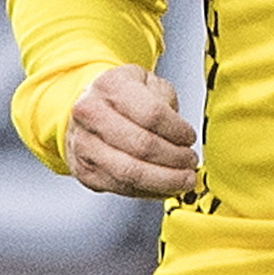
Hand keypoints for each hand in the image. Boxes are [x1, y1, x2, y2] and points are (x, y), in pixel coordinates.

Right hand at [65, 64, 198, 196]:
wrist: (87, 106)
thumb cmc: (122, 96)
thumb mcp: (147, 83)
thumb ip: (165, 103)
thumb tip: (183, 137)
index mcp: (110, 86)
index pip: (152, 114)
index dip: (177, 130)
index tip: (190, 138)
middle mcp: (90, 115)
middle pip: (141, 146)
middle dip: (174, 159)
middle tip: (190, 162)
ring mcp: (83, 145)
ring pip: (130, 172)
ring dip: (164, 180)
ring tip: (182, 179)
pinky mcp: (84, 171)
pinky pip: (121, 188)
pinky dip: (148, 191)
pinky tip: (163, 186)